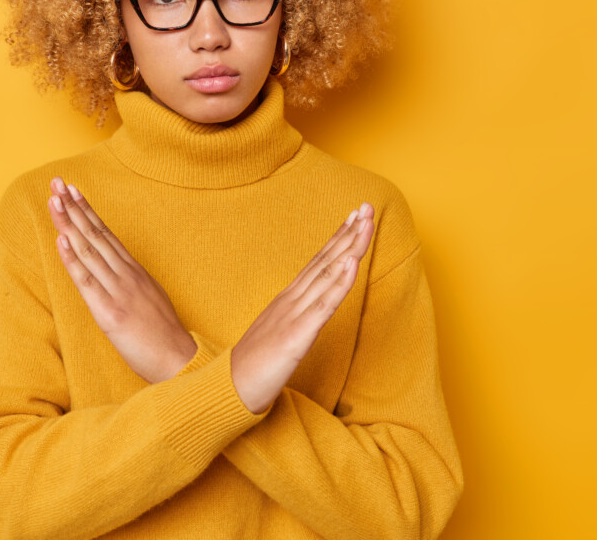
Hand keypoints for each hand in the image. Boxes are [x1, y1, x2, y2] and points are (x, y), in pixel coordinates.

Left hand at [46, 177, 197, 383]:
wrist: (179, 360)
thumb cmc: (164, 335)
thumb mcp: (149, 298)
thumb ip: (131, 283)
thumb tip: (114, 273)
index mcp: (135, 271)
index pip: (106, 233)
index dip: (88, 210)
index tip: (73, 190)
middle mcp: (126, 275)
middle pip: (95, 234)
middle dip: (73, 207)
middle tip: (56, 183)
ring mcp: (118, 291)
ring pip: (88, 250)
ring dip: (69, 223)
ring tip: (54, 201)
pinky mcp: (109, 312)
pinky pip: (87, 281)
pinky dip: (72, 258)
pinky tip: (61, 239)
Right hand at [230, 203, 375, 413]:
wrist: (230, 389)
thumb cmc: (254, 366)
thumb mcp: (279, 334)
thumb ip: (294, 318)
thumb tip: (310, 311)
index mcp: (288, 300)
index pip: (317, 262)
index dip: (338, 238)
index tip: (355, 217)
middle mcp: (292, 300)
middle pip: (325, 261)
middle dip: (349, 233)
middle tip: (367, 207)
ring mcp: (294, 316)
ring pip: (327, 275)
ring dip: (349, 248)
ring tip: (366, 225)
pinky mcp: (297, 336)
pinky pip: (323, 306)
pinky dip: (339, 283)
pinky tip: (351, 264)